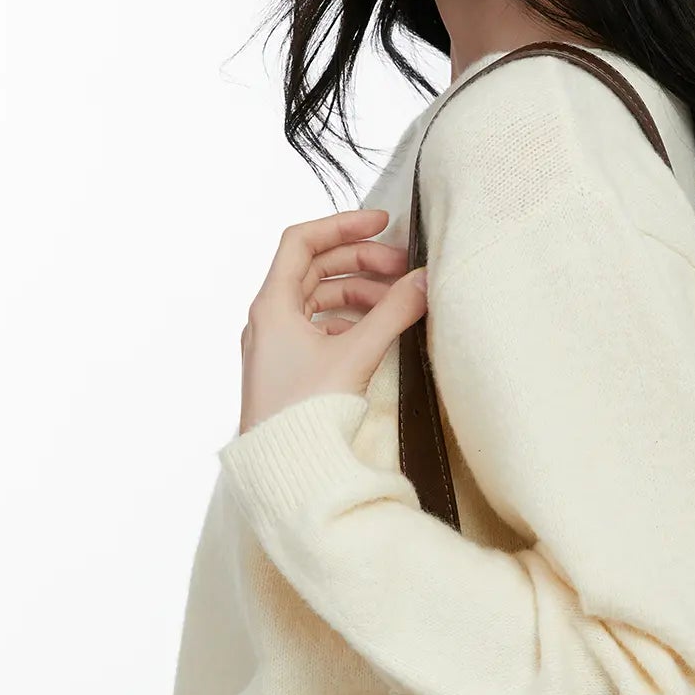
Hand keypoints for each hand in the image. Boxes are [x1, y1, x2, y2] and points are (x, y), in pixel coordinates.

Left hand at [236, 207, 428, 435]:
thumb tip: (425, 281)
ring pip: (320, 299)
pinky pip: (321, 328)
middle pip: (316, 269)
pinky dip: (351, 320)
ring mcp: (277, 344)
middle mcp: (269, 319)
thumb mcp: (356, 355)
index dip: (343, 225)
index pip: (303, 241)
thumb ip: (394, 313)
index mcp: (272, 305)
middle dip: (362, 263)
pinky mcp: (289, 368)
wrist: (281, 470)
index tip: (382, 223)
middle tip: (404, 270)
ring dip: (360, 293)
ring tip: (398, 302)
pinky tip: (378, 331)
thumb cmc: (303, 414)